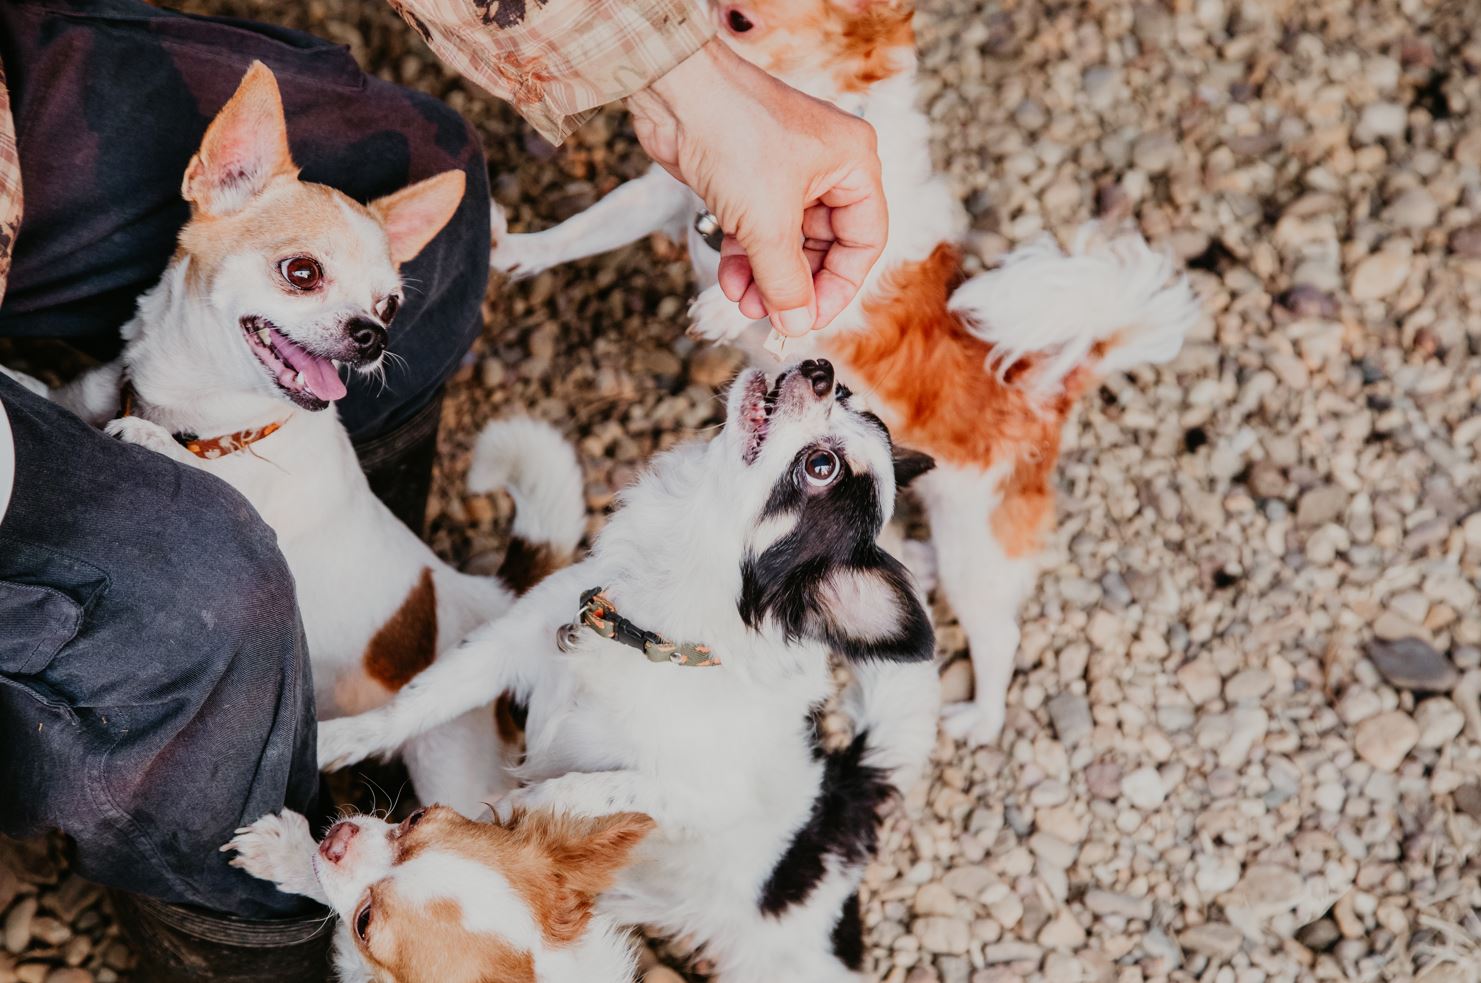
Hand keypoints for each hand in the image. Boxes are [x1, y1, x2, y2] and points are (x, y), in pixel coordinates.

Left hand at [628, 39, 885, 336]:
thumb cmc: (733, 134)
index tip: (811, 318)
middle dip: (795, 285)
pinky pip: (757, 231)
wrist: (674, 93)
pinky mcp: (748, 179)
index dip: (840, 285)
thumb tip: (798, 324)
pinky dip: (745, 259)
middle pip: (824, 247)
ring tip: (744, 303)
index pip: (864, 241)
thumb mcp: (767, 222)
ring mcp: (786, 173)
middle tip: (771, 316)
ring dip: (766, 278)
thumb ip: (785, 281)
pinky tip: (730, 281)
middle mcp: (826, 167)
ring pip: (786, 243)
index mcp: (852, 164)